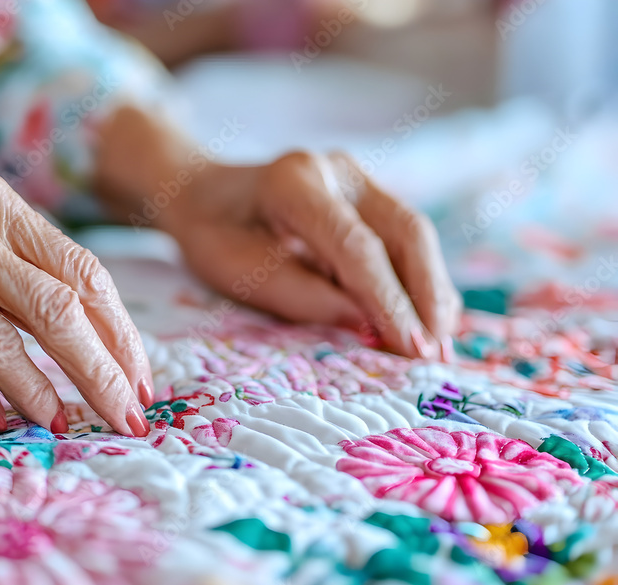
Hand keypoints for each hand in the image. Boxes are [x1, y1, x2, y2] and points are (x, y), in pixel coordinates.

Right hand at [0, 144, 152, 435]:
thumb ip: (10, 263)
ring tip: (65, 426)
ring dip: (43, 392)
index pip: (82, 271)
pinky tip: (1, 421)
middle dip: (102, 372)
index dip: (120, 332)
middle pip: (59, 308)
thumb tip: (83, 337)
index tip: (139, 378)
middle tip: (126, 418)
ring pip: (6, 340)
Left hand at [165, 151, 460, 358]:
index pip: (357, 246)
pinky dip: (420, 281)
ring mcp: (359, 179)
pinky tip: (429, 320)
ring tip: (438, 346)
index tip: (411, 349)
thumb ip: (301, 297)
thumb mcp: (237, 273)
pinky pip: (406, 238)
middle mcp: (337, 171)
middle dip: (426, 297)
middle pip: (405, 231)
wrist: (204, 194)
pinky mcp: (370, 196)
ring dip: (432, 292)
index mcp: (295, 183)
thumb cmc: (214, 235)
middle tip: (435, 355)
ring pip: (415, 235)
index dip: (388, 301)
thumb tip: (366, 326)